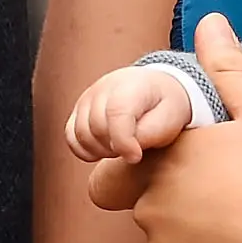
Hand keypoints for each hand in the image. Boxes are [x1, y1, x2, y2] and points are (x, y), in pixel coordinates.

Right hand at [65, 65, 191, 163]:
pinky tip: (104, 150)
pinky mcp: (79, 109)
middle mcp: (103, 88)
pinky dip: (85, 150)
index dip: (124, 141)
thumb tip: (127, 151)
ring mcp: (87, 98)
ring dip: (101, 150)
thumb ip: (149, 134)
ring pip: (81, 134)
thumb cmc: (165, 106)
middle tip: (134, 150)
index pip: (116, 113)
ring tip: (121, 147)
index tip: (136, 157)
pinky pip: (71, 136)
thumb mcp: (170, 119)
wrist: (157, 88)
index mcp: (130, 85)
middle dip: (115, 147)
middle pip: (97, 127)